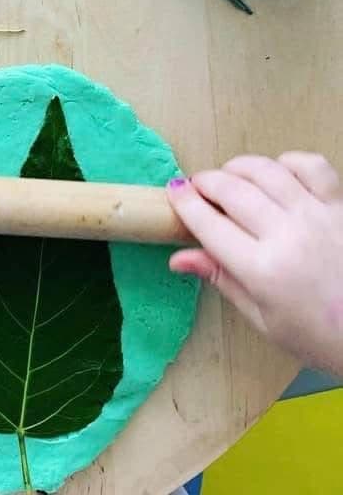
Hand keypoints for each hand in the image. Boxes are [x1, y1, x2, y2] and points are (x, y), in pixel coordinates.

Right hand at [167, 152, 342, 375]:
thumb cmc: (322, 336)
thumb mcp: (265, 320)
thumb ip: (222, 280)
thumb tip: (179, 259)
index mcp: (263, 270)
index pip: (208, 223)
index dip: (183, 202)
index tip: (173, 191)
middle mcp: (288, 235)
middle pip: (231, 190)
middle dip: (205, 181)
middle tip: (197, 187)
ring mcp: (318, 215)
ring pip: (265, 170)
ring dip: (238, 167)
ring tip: (230, 178)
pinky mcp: (342, 205)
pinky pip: (311, 166)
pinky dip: (287, 162)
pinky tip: (277, 175)